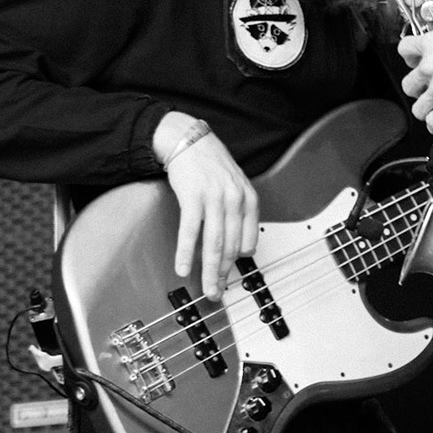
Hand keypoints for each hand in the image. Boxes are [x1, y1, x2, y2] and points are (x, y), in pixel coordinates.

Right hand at [155, 114, 258, 296]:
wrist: (189, 140)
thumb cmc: (210, 164)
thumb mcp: (236, 185)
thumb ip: (240, 213)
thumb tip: (240, 247)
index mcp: (249, 199)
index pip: (248, 240)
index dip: (237, 263)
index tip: (230, 278)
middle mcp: (235, 200)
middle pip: (230, 247)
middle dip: (223, 274)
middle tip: (217, 292)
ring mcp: (214, 199)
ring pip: (213, 243)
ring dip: (209, 271)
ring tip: (206, 288)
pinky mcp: (193, 197)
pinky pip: (190, 231)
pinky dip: (186, 252)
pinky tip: (183, 268)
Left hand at [399, 6, 432, 133]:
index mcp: (432, 45)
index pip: (404, 49)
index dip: (409, 56)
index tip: (414, 60)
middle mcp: (430, 68)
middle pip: (408, 84)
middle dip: (416, 88)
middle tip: (425, 88)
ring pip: (418, 107)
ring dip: (424, 109)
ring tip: (432, 109)